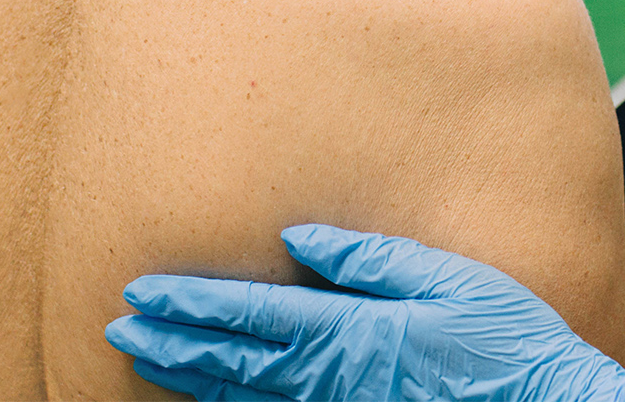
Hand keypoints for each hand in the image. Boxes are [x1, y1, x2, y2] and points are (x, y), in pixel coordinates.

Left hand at [105, 223, 624, 401]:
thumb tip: (298, 239)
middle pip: (232, 362)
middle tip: (119, 327)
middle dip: (171, 342)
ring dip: (190, 376)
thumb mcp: (446, 280)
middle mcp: (333, 380)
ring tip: (147, 359)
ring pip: (246, 398)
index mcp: (351, 334)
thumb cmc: (505, 348)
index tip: (140, 293)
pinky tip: (215, 396)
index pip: (249, 317)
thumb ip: (367, 260)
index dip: (190, 305)